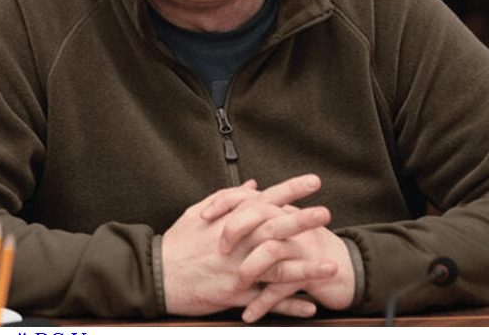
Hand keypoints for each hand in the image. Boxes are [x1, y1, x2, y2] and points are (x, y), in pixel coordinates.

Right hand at [161, 175, 332, 317]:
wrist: (157, 275)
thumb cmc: (177, 243)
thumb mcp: (198, 213)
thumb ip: (227, 199)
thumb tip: (253, 186)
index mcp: (230, 222)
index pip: (265, 199)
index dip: (290, 189)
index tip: (314, 182)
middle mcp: (237, 244)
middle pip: (275, 229)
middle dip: (302, 221)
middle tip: (326, 213)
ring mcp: (237, 270)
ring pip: (277, 268)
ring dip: (306, 267)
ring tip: (332, 265)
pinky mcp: (233, 295)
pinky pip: (265, 301)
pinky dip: (288, 305)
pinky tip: (309, 306)